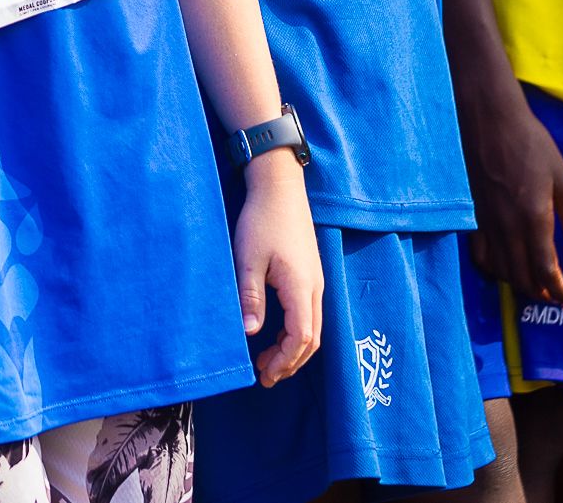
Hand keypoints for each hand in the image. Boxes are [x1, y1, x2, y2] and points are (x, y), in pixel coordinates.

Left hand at [234, 154, 323, 386]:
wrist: (280, 187)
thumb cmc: (262, 220)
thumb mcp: (248, 259)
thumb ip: (250, 296)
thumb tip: (250, 333)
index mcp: (301, 287)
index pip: (301, 337)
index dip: (284, 360)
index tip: (264, 373)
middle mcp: (314, 288)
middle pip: (312, 338)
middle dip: (290, 361)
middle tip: (266, 376)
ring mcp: (315, 280)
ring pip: (312, 327)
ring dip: (293, 348)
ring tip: (268, 360)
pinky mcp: (309, 273)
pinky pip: (308, 313)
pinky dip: (295, 331)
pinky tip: (275, 333)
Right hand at [464, 86, 562, 308]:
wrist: (488, 118)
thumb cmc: (532, 144)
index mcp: (533, 219)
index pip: (545, 271)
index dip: (559, 292)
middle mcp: (507, 226)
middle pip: (521, 276)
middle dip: (540, 292)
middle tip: (555, 295)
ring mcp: (485, 221)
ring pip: (499, 269)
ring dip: (518, 283)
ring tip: (533, 283)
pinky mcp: (471, 213)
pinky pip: (479, 253)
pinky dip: (493, 268)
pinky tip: (504, 264)